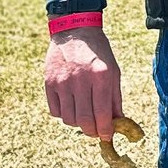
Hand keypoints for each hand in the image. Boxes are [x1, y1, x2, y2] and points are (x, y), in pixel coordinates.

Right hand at [44, 26, 121, 140]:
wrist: (74, 31)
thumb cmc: (98, 52)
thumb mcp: (113, 70)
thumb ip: (114, 97)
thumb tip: (118, 122)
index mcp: (100, 76)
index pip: (102, 114)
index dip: (105, 130)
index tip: (108, 136)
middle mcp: (80, 81)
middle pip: (84, 121)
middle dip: (92, 132)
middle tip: (96, 132)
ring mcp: (62, 83)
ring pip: (68, 119)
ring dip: (78, 123)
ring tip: (85, 115)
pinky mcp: (49, 83)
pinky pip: (55, 111)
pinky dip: (64, 114)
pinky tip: (72, 106)